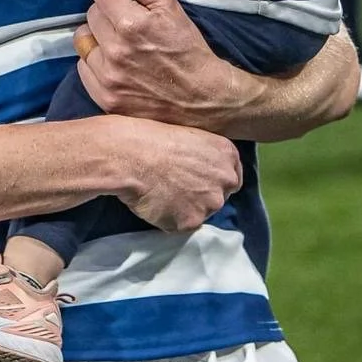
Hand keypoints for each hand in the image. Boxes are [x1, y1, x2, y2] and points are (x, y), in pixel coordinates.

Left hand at [77, 0, 241, 129]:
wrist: (202, 96)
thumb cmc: (187, 48)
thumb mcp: (170, 5)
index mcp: (132, 24)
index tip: (126, 3)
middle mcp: (116, 51)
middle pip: (91, 15)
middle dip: (108, 14)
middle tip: (129, 25)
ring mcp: (108, 77)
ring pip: (83, 41)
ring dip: (97, 38)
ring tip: (119, 44)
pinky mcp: (105, 98)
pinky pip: (83, 68)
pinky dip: (96, 63)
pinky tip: (116, 65)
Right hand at [112, 117, 242, 232]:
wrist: (130, 155)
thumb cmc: (152, 137)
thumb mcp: (190, 136)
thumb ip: (205, 157)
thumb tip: (200, 173)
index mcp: (228, 154)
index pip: (231, 178)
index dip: (213, 181)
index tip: (197, 181)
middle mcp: (226, 180)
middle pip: (219, 197)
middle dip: (201, 196)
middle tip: (176, 188)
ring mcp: (210, 203)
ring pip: (201, 213)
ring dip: (185, 208)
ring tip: (162, 194)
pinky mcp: (191, 222)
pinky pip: (181, 225)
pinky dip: (169, 218)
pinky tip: (155, 203)